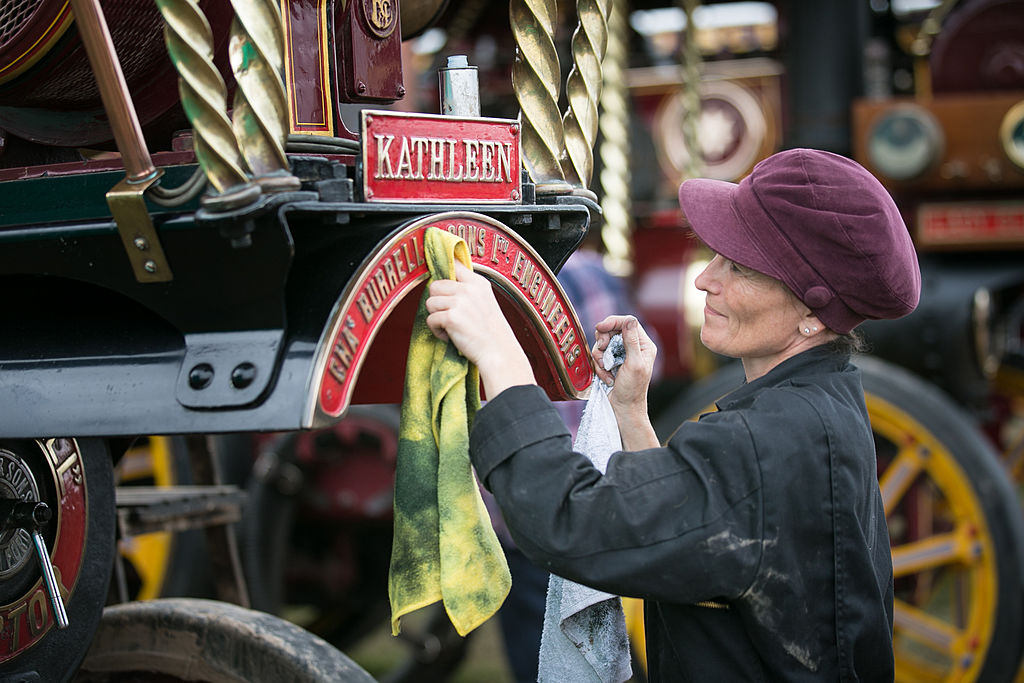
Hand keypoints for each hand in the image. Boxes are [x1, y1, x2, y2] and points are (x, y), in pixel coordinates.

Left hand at [425, 261, 534, 395]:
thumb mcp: (485, 302)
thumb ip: (468, 289)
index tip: (440, 281)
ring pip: (430, 303)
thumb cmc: (491, 333)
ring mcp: (460, 302)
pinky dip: (438, 331)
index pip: (453, 263)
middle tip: (450, 316)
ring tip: (452, 327)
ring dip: (436, 317)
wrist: (499, 353)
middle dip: (437, 302)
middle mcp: (469, 288)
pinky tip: (451, 336)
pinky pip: (431, 320)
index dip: (442, 272)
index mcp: (478, 282)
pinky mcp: (452, 317)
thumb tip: (443, 283)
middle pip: (434, 285)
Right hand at [593, 315, 659, 448]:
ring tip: (606, 368)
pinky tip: (606, 376)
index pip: (627, 322)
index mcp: (643, 345)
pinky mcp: (610, 361)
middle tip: (602, 350)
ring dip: (600, 356)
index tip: (600, 327)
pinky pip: (598, 355)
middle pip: (612, 329)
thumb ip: (631, 341)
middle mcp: (632, 347)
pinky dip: (599, 365)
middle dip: (604, 340)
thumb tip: (630, 320)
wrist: (623, 409)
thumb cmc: (632, 390)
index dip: (613, 322)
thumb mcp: (634, 364)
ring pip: (603, 342)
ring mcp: (620, 354)